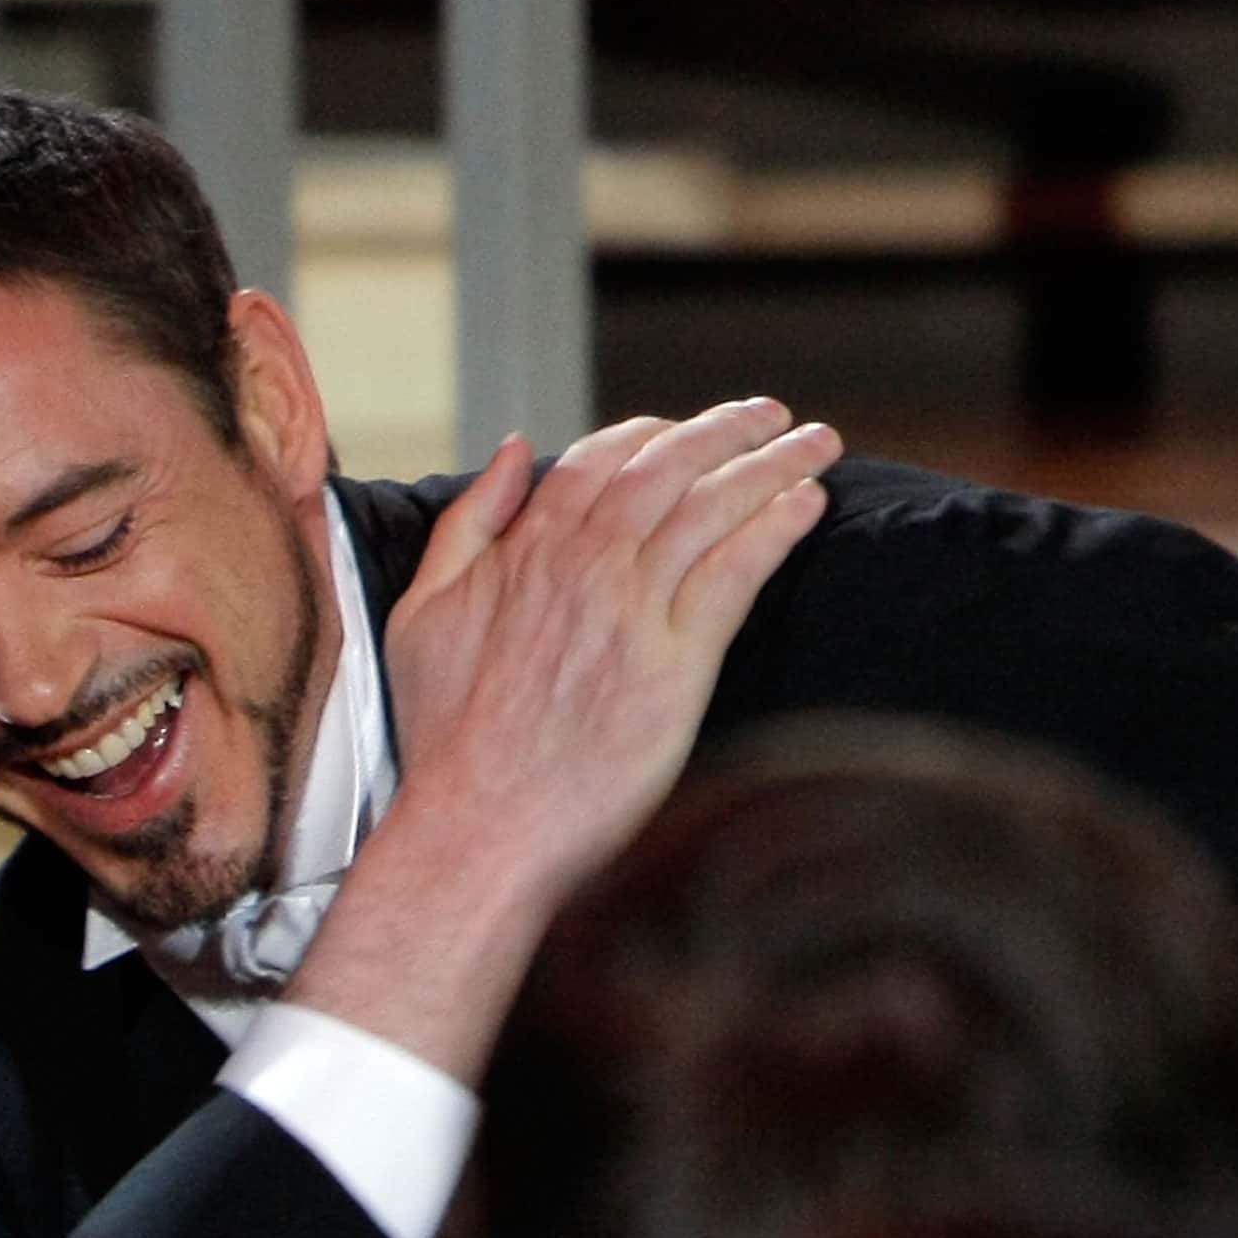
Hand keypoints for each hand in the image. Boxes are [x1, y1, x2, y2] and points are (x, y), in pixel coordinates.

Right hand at [287, 399, 836, 1075]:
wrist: (479, 820)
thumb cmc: (445, 731)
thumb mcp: (420, 608)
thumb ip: (469, 522)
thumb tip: (515, 451)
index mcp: (528, 548)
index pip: (603, 458)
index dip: (653, 434)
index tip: (687, 430)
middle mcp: (586, 563)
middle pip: (672, 466)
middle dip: (730, 430)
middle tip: (773, 416)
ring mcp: (634, 609)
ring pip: (715, 507)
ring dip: (773, 465)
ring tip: (817, 446)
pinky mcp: (677, 663)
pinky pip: (737, 570)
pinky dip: (776, 527)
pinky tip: (806, 506)